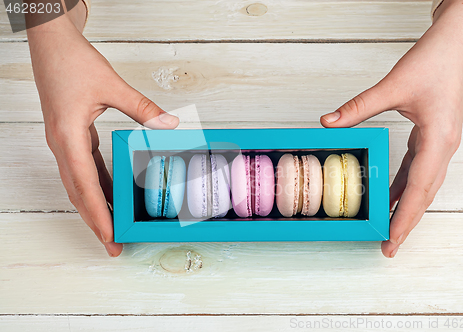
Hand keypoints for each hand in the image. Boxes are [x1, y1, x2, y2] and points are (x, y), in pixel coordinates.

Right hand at [27, 6, 178, 256]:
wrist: (52, 44)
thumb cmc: (73, 62)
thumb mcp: (112, 86)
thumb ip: (142, 108)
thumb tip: (169, 125)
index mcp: (68, 138)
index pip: (85, 186)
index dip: (98, 215)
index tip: (110, 237)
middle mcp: (63, 146)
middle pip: (79, 193)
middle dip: (96, 221)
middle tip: (113, 245)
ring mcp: (65, 143)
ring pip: (79, 184)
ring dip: (95, 206)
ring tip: (113, 227)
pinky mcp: (71, 136)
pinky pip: (84, 168)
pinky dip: (96, 185)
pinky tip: (110, 194)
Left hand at [320, 0, 462, 257]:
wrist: (457, 41)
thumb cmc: (435, 61)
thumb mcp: (392, 86)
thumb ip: (358, 107)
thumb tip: (328, 123)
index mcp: (438, 140)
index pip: (418, 189)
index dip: (403, 218)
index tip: (391, 240)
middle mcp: (443, 146)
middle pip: (423, 194)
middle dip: (406, 221)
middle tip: (388, 245)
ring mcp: (440, 143)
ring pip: (423, 185)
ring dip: (405, 206)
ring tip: (387, 226)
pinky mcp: (434, 136)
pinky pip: (418, 169)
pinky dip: (404, 185)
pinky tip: (391, 194)